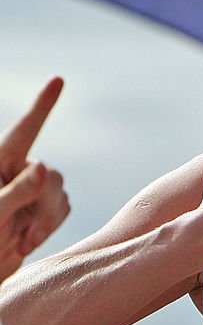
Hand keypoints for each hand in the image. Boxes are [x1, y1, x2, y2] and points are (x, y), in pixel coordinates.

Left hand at [0, 78, 69, 278]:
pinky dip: (51, 228)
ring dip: (48, 222)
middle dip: (45, 208)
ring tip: (23, 243)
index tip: (58, 81)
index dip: (43, 105)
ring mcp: (30, 192)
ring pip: (60, 193)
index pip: (25, 130)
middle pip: (52, 176)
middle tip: (27, 236)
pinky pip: (64, 208)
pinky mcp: (41, 210)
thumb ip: (18, 191)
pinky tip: (29, 242)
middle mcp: (16, 173)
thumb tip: (45, 166)